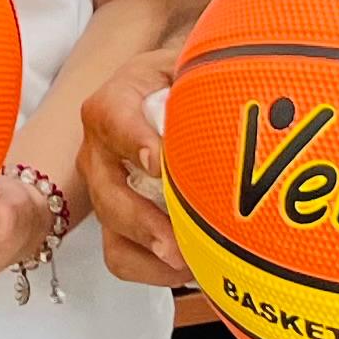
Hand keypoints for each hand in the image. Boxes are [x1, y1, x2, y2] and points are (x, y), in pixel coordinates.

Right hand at [78, 41, 191, 287]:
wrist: (166, 95)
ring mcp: (106, 188)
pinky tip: (191, 267)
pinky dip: (153, 270)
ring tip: (189, 264)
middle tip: (177, 241)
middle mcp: (100, 148)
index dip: (133, 141)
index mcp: (115, 103)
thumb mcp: (191, 68)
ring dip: (148, 250)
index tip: (159, 162)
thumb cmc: (182, 83)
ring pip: (110, 228)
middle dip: (142, 219)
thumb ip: (203, 77)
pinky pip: (121, 255)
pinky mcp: (117, 219)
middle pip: (107, 188)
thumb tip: (237, 91)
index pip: (113, 118)